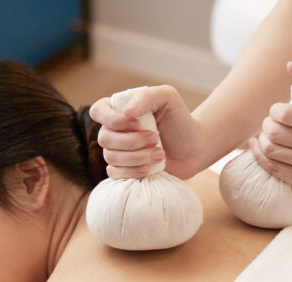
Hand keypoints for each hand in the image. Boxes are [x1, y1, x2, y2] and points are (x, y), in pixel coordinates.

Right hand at [89, 85, 206, 179]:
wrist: (193, 148)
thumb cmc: (180, 121)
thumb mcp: (168, 98)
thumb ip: (147, 97)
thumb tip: (127, 112)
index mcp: (119, 109)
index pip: (98, 111)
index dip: (113, 120)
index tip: (137, 123)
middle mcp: (114, 130)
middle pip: (104, 138)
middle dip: (131, 141)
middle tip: (156, 139)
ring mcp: (117, 151)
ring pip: (110, 157)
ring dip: (137, 157)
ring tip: (160, 154)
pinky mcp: (123, 170)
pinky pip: (115, 173)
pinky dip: (133, 171)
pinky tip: (150, 168)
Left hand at [248, 61, 291, 191]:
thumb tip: (289, 65)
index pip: (287, 115)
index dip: (274, 111)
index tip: (276, 110)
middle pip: (275, 134)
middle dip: (266, 125)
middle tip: (269, 123)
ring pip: (271, 151)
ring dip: (262, 140)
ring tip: (267, 134)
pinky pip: (273, 168)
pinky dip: (259, 156)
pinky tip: (258, 146)